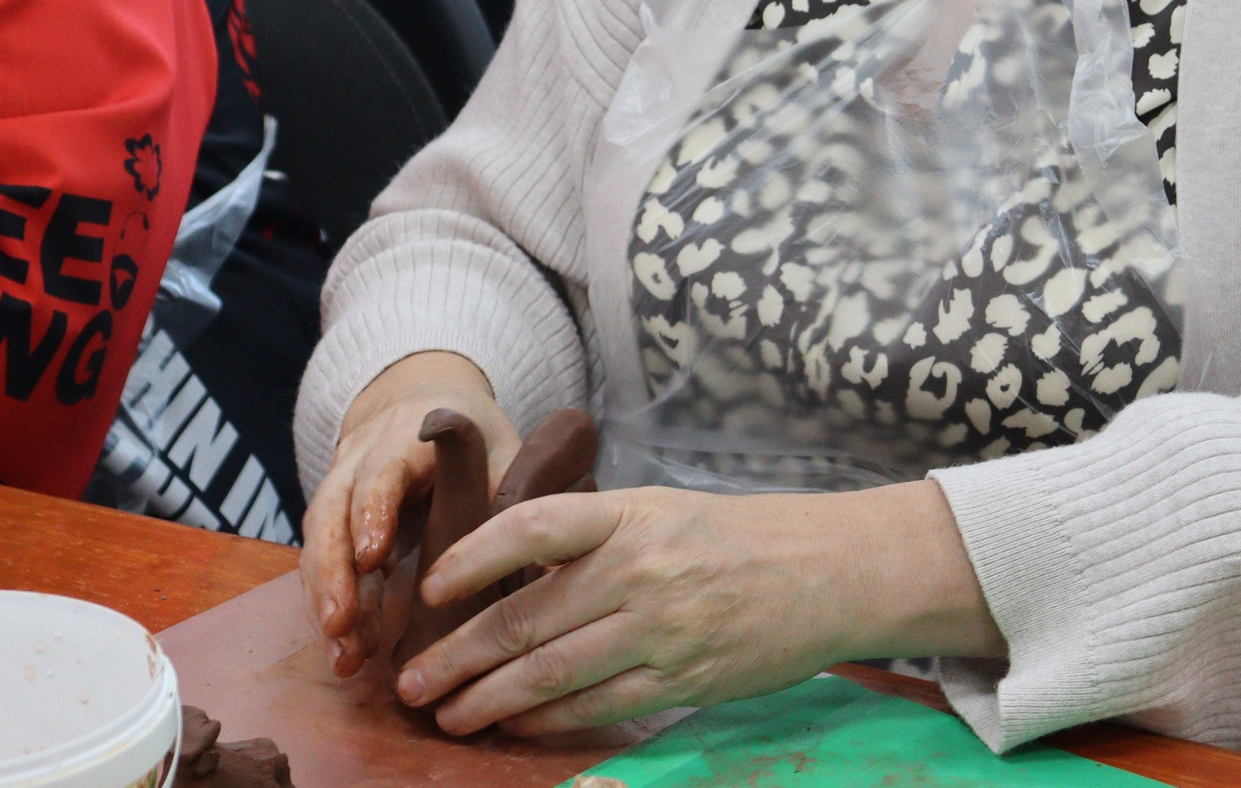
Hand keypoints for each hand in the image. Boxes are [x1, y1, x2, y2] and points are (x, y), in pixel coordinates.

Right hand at [299, 353, 521, 677]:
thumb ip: (513, 493)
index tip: (371, 557)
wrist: (422, 400)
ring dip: (326, 599)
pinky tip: (346, 652)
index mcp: (406, 439)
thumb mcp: (502, 451)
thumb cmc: (475, 435)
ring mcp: (339, 489)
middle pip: (334, 511)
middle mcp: (360, 460)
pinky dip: (329, 607)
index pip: (382, 472)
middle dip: (333, 570)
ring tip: (345, 656)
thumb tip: (540, 561)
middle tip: (341, 624)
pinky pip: (320, 563)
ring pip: (319, 541)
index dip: (373, 511)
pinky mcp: (332, 522)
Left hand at [393, 481, 1003, 736]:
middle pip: (528, 620)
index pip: (532, 528)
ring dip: (491, 702)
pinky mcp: (683, 680)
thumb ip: (591, 537)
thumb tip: (506, 574)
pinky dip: (548, 722)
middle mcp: (641, 571)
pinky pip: (599, 707)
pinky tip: (515, 728)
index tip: (432, 587)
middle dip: (460, 658)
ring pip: (554, 675)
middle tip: (412, 684)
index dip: (473, 558)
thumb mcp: (661, 512)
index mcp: (631, 515)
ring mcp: (662, 631)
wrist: (828, 571)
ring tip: (449, 717)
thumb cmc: (734, 537)